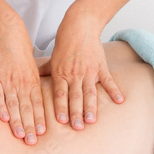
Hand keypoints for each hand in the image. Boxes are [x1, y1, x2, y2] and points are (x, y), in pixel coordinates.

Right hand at [0, 27, 45, 145]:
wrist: (9, 36)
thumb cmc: (21, 53)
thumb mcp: (33, 69)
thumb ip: (34, 85)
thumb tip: (39, 100)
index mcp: (33, 82)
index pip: (38, 104)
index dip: (39, 119)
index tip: (42, 133)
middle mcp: (23, 84)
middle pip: (27, 108)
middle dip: (30, 126)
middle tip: (32, 141)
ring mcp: (9, 82)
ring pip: (14, 105)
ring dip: (17, 121)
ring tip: (20, 135)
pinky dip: (1, 107)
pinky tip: (4, 118)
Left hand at [49, 11, 123, 129]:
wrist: (80, 26)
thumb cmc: (65, 42)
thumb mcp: (53, 58)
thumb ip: (45, 71)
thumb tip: (33, 80)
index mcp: (61, 73)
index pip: (60, 94)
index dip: (61, 107)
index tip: (62, 120)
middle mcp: (74, 74)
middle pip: (75, 96)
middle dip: (76, 113)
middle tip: (77, 127)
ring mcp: (88, 71)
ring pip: (90, 92)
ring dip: (91, 107)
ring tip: (92, 120)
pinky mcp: (101, 66)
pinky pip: (108, 80)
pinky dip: (114, 90)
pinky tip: (119, 101)